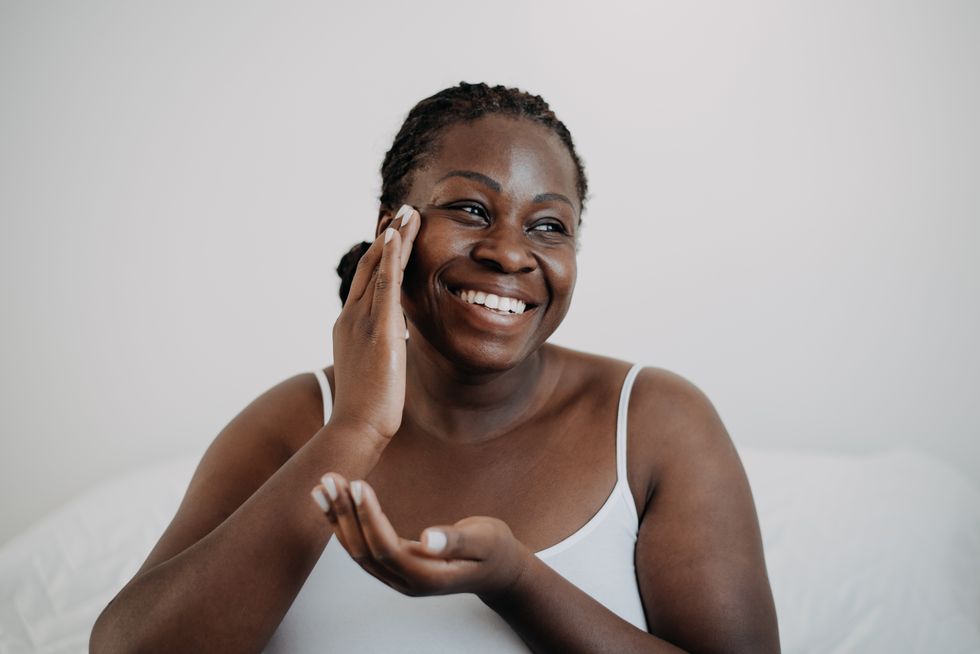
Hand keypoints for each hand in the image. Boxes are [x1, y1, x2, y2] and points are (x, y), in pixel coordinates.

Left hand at [310, 473, 531, 599]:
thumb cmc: (494, 551)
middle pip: (364, 550)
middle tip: (330, 478)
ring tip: (322, 485)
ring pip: (357, 550)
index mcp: (427, 577)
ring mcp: (397, 577)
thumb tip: (429, 539)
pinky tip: (332, 502)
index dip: (369, 518)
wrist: (498, 571)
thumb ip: (457, 540)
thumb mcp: (485, 540)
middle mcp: (405, 581)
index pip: (387, 548)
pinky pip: (361, 546)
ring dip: (338, 518)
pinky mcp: (393, 565)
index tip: (357, 485)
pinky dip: (344, 523)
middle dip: (345, 513)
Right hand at [330, 205, 420, 442]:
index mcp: (348, 327)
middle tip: (403, 213)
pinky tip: (398, 238)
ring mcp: (362, 322)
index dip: (380, 257)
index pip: (367, 283)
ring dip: (394, 239)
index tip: (393, 236)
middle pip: (370, 268)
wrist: (355, 427)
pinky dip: (391, 259)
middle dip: (388, 239)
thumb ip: (380, 351)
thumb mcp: (372, 371)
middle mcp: (351, 318)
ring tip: (409, 215)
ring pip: (378, 270)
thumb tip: (393, 346)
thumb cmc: (366, 409)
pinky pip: (385, 286)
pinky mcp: (378, 331)